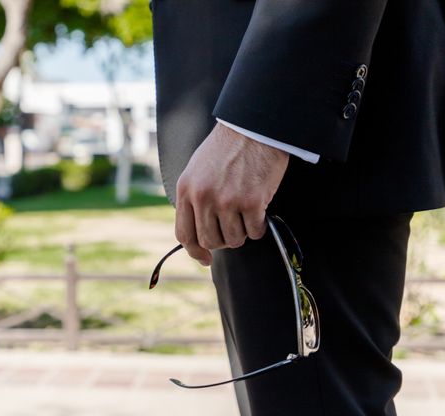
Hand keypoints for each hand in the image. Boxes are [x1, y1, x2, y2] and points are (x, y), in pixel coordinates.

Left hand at [174, 122, 289, 265]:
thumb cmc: (227, 148)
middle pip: (210, 241)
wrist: (253, 127)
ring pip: (233, 239)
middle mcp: (203, 198)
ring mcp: (227, 201)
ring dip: (242, 233)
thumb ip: (193, 198)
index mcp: (186, 190)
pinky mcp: (252, 202)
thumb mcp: (197, 170)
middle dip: (222, 241)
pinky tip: (260, 212)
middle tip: (232, 229)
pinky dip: (259, 227)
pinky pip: (255, 232)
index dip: (194, 252)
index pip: (184, 233)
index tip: (204, 259)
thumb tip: (197, 230)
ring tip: (246, 215)